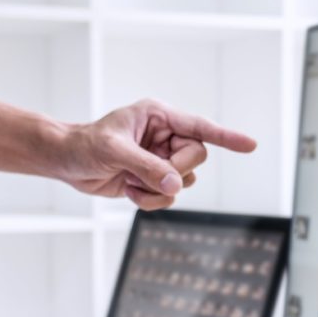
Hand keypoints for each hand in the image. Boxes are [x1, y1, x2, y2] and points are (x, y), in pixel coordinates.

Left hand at [60, 99, 256, 209]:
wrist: (66, 162)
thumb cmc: (85, 145)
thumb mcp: (114, 151)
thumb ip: (147, 167)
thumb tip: (176, 185)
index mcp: (159, 116)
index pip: (201, 127)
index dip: (227, 137)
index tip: (251, 145)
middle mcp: (165, 136)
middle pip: (196, 158)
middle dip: (174, 172)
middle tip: (148, 174)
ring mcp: (161, 159)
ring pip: (184, 182)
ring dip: (159, 190)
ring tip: (132, 183)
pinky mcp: (153, 179)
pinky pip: (170, 196)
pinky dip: (152, 200)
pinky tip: (130, 192)